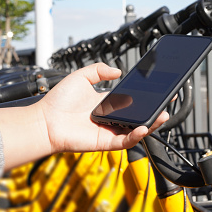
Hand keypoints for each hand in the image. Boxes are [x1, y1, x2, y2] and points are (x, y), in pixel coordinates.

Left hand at [35, 62, 168, 152]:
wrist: (45, 121)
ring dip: (151, 124)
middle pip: (139, 116)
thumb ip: (99, 69)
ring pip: (136, 130)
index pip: (132, 101)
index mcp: (107, 103)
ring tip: (162, 115)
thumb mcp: (81, 76)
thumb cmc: (58, 101)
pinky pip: (125, 141)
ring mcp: (110, 131)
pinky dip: (136, 135)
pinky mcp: (106, 142)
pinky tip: (144, 127)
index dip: (146, 97)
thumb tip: (118, 71)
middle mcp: (111, 118)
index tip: (159, 90)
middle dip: (155, 110)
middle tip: (167, 102)